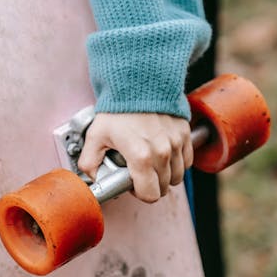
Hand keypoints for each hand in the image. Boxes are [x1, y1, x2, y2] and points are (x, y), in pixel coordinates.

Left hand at [77, 113, 192, 202]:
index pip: (150, 195)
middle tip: (139, 172)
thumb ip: (89, 162)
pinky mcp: (184, 134)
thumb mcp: (96, 135)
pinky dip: (177, 163)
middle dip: (152, 185)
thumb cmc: (117, 108)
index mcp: (140, 156)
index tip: (133, 184)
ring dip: (166, 176)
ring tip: (152, 163)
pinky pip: (187, 161)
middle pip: (164, 188)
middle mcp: (162, 152)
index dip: (140, 194)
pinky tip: (165, 155)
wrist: (138, 82)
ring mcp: (176, 143)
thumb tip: (92, 178)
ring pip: (177, 177)